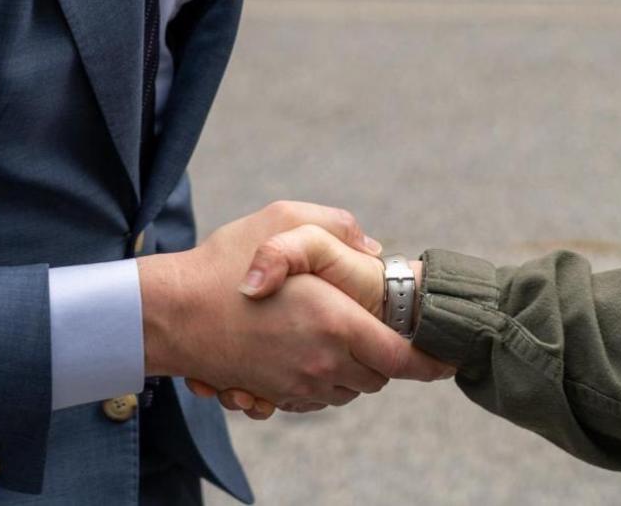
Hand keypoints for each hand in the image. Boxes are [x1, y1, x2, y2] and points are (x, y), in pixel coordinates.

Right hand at [192, 228, 451, 415]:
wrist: (170, 313)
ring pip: (348, 392)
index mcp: (335, 323)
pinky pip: (315, 400)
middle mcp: (322, 363)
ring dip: (354, 370)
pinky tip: (307, 351)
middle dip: (386, 358)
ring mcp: (296, 385)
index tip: (450, 360)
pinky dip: (322, 382)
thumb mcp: (284, 220)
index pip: (401, 359)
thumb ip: (338, 227)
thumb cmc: (226, 262)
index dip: (431, 362)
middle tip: (379, 329)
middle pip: (378, 378)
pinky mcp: (273, 396)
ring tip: (340, 336)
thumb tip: (372, 249)